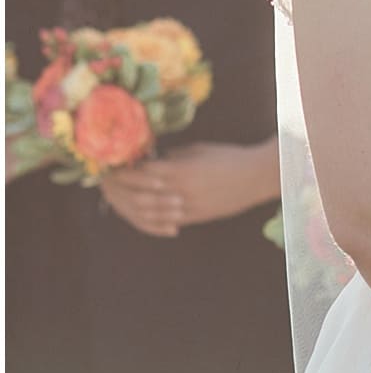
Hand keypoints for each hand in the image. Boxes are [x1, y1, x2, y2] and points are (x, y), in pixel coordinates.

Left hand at [102, 142, 271, 233]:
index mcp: (180, 170)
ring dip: (133, 205)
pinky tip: (144, 213)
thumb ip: (173, 157)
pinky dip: (152, 219)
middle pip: (140, 193)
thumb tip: (152, 161)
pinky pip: (167, 222)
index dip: (124, 170)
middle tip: (109, 184)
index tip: (113, 166)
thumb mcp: (199, 150)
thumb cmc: (230, 157)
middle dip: (121, 188)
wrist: (258, 176)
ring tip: (122, 200)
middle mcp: (180, 190)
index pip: (140, 173)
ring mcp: (188, 206)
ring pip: (150, 211)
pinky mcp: (197, 217)